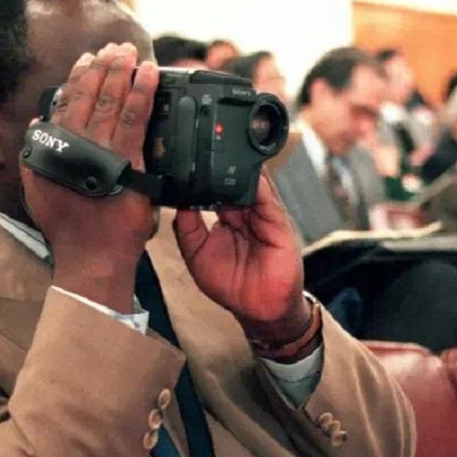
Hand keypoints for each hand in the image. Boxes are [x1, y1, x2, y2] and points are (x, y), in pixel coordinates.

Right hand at [19, 44, 158, 312]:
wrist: (91, 258)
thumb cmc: (68, 228)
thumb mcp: (39, 188)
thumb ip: (37, 153)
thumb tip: (39, 122)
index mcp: (52, 148)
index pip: (66, 102)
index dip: (79, 76)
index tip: (88, 58)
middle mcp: (73, 145)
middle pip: (89, 95)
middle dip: (104, 66)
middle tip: (115, 46)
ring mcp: (99, 152)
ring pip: (111, 101)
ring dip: (121, 72)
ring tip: (130, 52)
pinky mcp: (126, 162)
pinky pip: (134, 119)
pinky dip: (141, 93)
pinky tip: (149, 75)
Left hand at [173, 170, 309, 343]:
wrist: (259, 308)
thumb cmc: (231, 285)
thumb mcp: (197, 255)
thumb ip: (187, 229)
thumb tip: (179, 202)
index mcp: (227, 216)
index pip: (215, 187)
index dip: (203, 175)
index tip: (186, 160)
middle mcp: (245, 212)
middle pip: (233, 180)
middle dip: (220, 166)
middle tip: (203, 148)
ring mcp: (263, 215)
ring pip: (252, 184)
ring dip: (240, 170)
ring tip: (224, 153)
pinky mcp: (278, 223)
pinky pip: (268, 200)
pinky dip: (259, 186)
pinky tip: (248, 175)